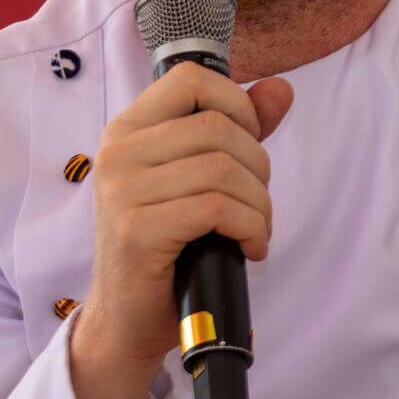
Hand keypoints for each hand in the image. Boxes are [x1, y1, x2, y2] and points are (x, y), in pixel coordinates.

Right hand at [76, 61, 293, 368]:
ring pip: (222, 168)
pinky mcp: (136, 231)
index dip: (236, 104)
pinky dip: (250, 227)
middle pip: (217, 127)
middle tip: (256, 206)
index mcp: (128, 130)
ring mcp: (122, 191)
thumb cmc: (168, 248)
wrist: (127, 320)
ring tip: (255, 231)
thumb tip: (281, 89)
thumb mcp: (199, 180)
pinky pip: (216, 208)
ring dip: (258, 205)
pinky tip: (250, 247)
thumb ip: (238, 131)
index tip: (249, 145)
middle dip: (258, 168)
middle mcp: (118, 153)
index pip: (191, 78)